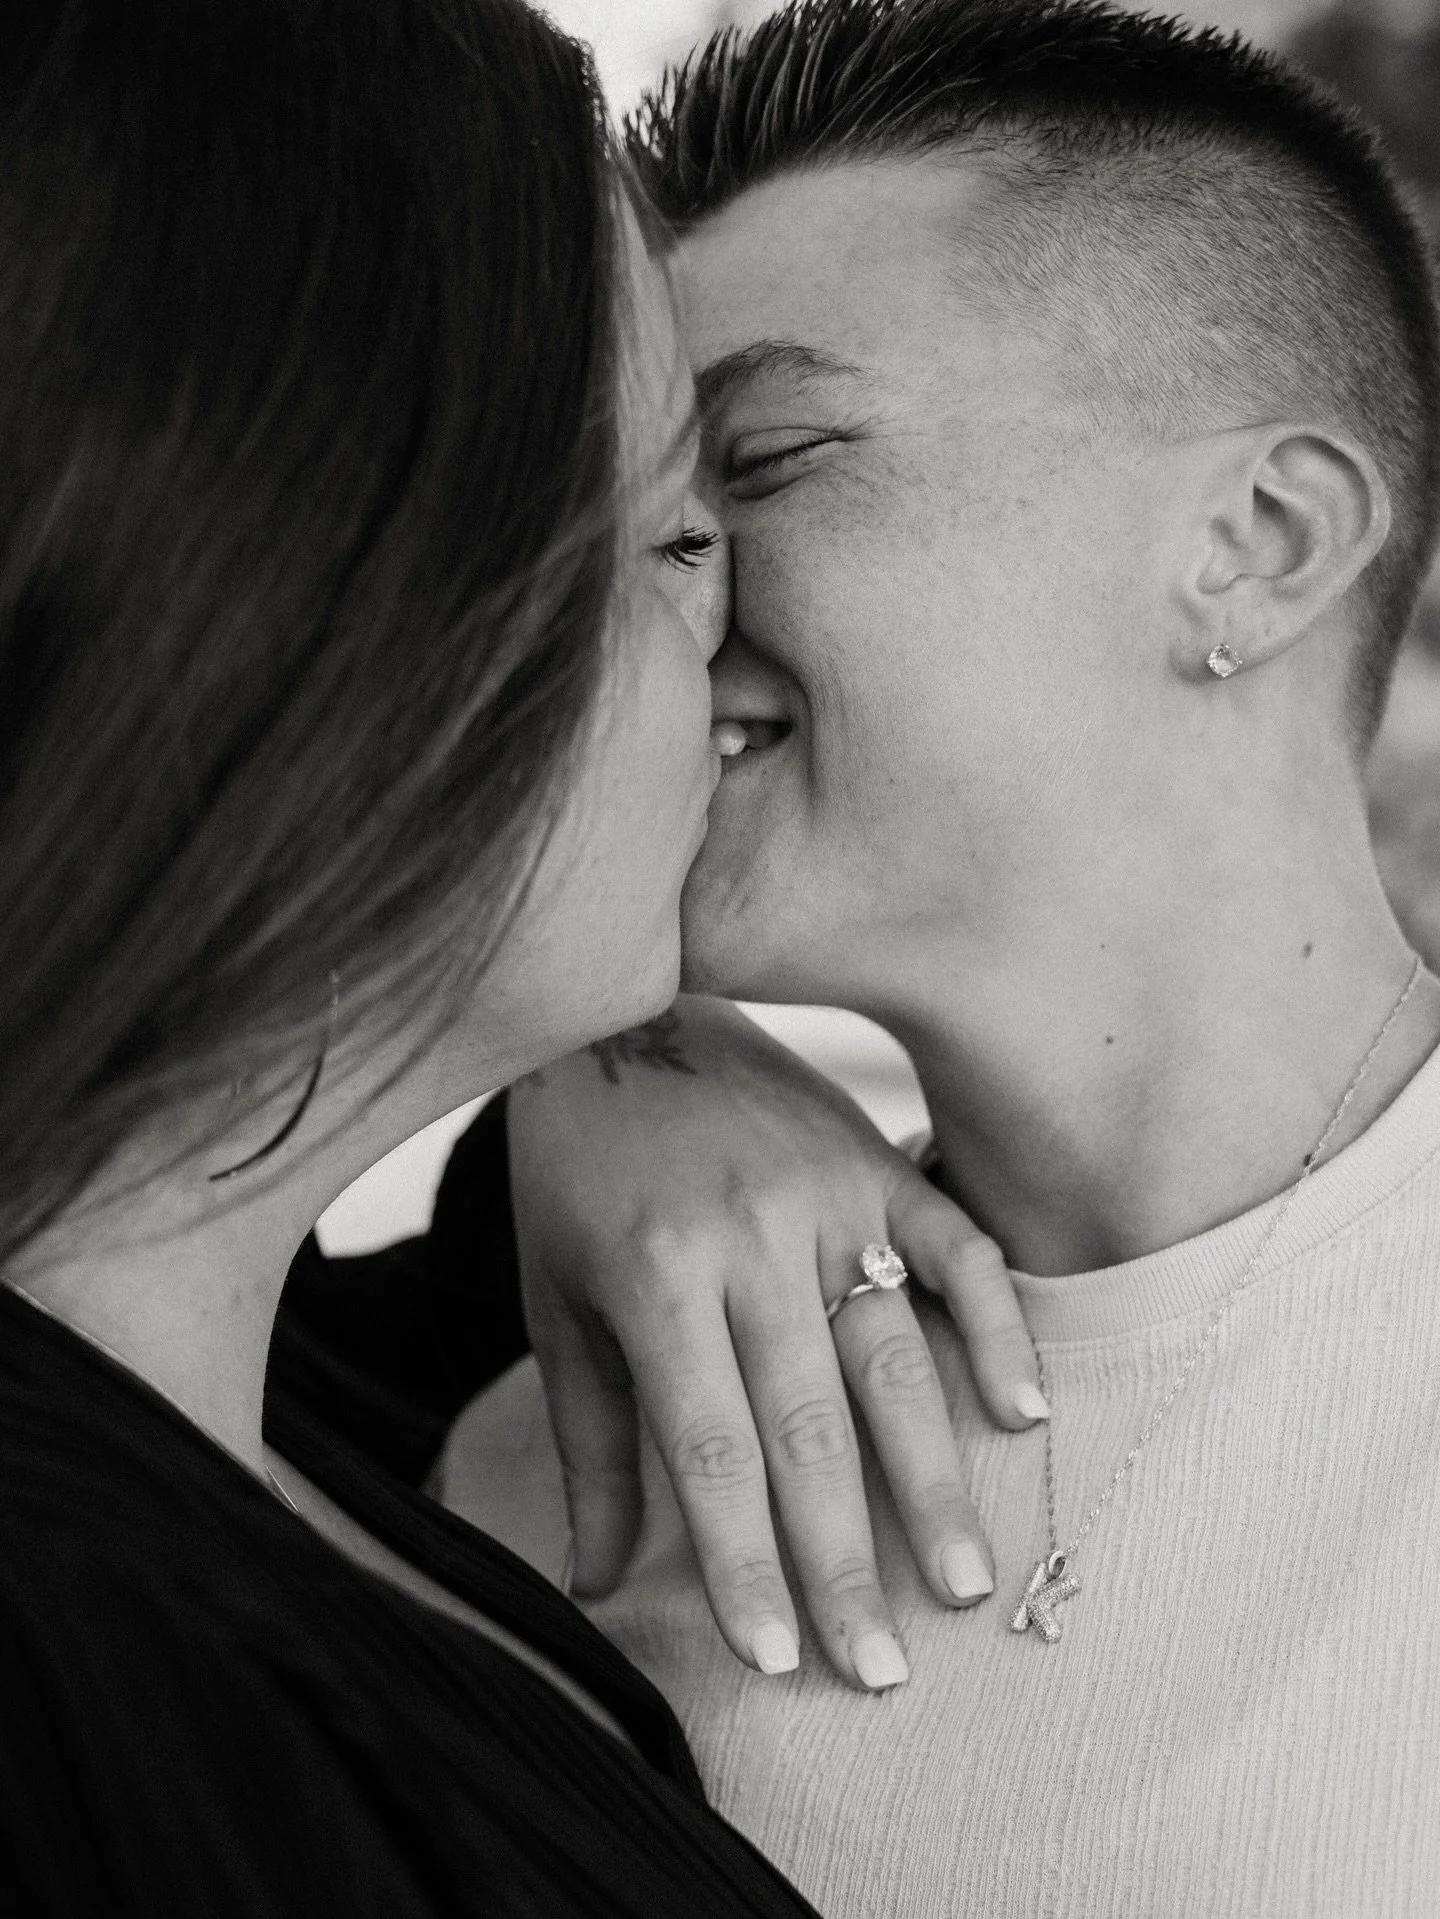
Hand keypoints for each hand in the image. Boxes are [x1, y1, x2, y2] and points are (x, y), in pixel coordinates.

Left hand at [508, 997, 1046, 1690]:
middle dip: (845, 1559)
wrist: (621, 1016)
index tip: (779, 1660)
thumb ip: (590, 1444)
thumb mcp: (559, 1302)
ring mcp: (824, 1196)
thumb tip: (595, 1585)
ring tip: (964, 1582)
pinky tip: (1026, 1412)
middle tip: (881, 1669)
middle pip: (809, 1425)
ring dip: (932, 1477)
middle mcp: (747, 1239)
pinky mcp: (877, 1163)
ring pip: (890, 1356)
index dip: (747, 1562)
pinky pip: (956, 1250)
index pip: (712, 1450)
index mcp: (655, 1277)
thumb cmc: (578, 1175)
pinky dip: (997, 1327)